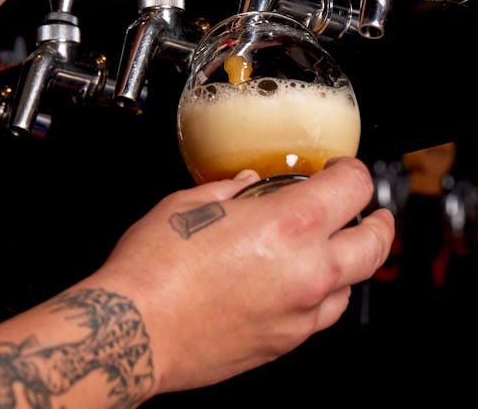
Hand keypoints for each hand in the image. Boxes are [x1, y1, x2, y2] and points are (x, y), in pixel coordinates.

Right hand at [99, 157, 393, 394]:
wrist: (134, 331)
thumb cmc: (156, 265)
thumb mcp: (191, 203)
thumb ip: (231, 189)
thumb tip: (247, 184)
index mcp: (289, 223)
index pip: (354, 189)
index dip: (352, 172)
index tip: (340, 170)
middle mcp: (307, 269)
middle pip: (375, 243)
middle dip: (378, 221)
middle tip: (369, 211)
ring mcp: (300, 312)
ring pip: (353, 284)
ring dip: (349, 260)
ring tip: (331, 247)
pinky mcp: (284, 343)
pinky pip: (322, 315)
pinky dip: (322, 293)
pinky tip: (299, 282)